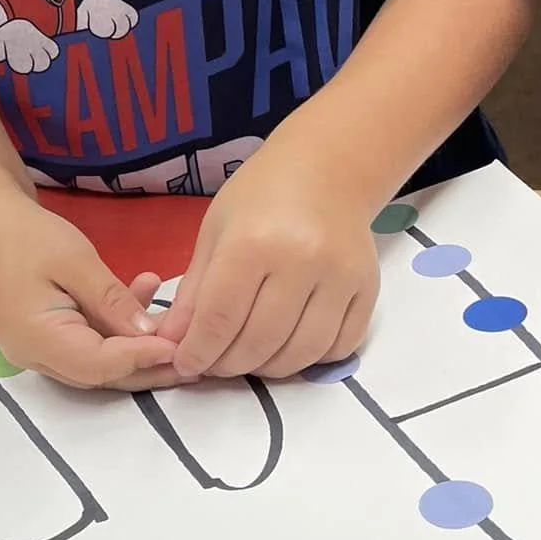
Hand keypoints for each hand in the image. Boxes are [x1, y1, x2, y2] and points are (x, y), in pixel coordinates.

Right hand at [0, 193, 179, 390]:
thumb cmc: (28, 236)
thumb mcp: (76, 260)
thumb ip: (112, 301)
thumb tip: (151, 335)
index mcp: (36, 338)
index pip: (98, 364)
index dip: (141, 358)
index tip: (180, 346)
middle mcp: (35, 356)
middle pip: (100, 375)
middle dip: (148, 367)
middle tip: (192, 355)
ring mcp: (39, 351)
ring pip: (99, 363)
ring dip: (137, 346)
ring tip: (177, 327)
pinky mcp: (47, 340)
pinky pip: (90, 344)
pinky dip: (118, 329)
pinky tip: (144, 294)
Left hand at [157, 145, 377, 379]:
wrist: (327, 170)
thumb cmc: (260, 197)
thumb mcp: (215, 233)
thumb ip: (194, 292)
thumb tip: (173, 342)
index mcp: (252, 243)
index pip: (220, 318)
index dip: (198, 352)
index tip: (186, 365)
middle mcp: (301, 261)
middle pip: (259, 342)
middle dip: (229, 365)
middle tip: (215, 364)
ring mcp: (340, 277)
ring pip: (301, 353)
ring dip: (268, 369)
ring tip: (249, 358)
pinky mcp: (368, 289)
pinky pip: (339, 347)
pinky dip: (311, 360)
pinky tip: (289, 346)